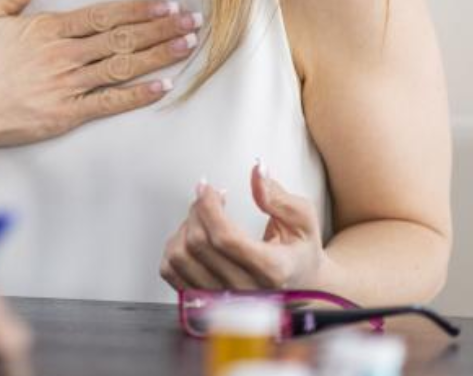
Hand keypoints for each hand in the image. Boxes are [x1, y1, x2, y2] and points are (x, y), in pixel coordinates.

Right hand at [0, 0, 201, 152]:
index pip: (105, 15)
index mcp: (48, 29)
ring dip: (160, 55)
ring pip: (124, 66)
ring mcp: (68, 85)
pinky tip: (164, 86)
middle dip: (162, 28)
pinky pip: (110, 102)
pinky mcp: (67, 114)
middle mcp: (65, 54)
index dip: (139, 9)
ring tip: (189, 45)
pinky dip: (139, 94)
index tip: (167, 4)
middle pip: (123, 38)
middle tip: (194, 21)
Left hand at [159, 162, 327, 291]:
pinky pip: (169, 270)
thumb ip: (278, 196)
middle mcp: (245, 292)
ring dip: (185, 227)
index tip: (206, 186)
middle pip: (198, 243)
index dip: (209, 205)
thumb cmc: (299, 251)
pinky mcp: (202, 302)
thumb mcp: (302, 219)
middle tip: (209, 198)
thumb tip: (258, 170)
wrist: (299, 284)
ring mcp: (222, 302)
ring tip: (204, 219)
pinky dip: (174, 246)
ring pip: (179, 257)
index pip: (225, 238)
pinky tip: (194, 237)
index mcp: (273, 271)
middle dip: (198, 209)